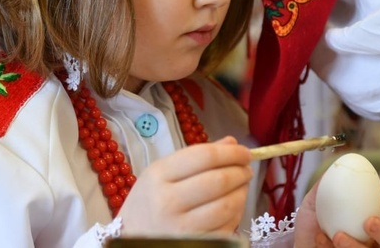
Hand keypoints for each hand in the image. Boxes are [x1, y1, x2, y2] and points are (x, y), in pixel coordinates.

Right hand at [118, 136, 252, 235]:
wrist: (132, 239)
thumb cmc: (149, 202)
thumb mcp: (163, 173)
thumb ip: (197, 156)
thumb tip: (232, 143)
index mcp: (158, 176)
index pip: (204, 156)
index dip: (231, 153)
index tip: (245, 152)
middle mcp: (167, 203)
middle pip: (218, 181)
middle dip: (240, 172)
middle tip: (247, 169)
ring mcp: (181, 229)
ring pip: (226, 206)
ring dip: (241, 193)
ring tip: (242, 186)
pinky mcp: (194, 245)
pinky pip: (226, 227)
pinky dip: (236, 214)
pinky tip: (233, 206)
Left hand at [295, 183, 379, 247]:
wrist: (295, 247)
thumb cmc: (310, 227)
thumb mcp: (314, 203)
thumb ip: (327, 185)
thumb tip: (338, 165)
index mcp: (371, 216)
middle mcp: (373, 240)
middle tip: (369, 223)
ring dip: (358, 246)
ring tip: (337, 236)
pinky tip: (321, 241)